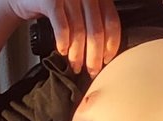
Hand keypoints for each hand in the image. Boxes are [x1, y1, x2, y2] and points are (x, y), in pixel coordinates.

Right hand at [6, 0, 120, 75]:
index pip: (112, 22)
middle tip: (91, 71)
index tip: (106, 60)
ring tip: (75, 66)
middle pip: (96, 31)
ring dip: (77, 54)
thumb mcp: (79, 12)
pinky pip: (62, 27)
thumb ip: (92, 25)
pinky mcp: (51, 0)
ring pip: (79, 31)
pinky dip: (63, 43)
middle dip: (94, 57)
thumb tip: (103, 55)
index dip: (111, 45)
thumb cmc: (56, 7)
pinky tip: (62, 51)